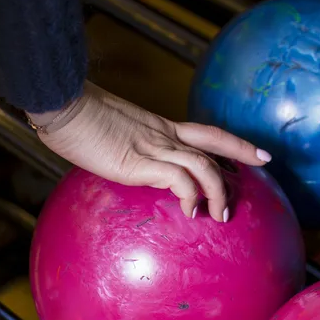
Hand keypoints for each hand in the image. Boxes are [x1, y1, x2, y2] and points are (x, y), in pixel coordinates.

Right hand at [28, 81, 270, 221]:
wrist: (60, 104)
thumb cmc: (73, 118)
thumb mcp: (108, 134)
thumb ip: (126, 149)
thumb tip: (124, 163)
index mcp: (159, 127)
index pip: (206, 133)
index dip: (236, 144)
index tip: (259, 155)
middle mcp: (163, 135)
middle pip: (214, 143)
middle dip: (242, 159)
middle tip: (256, 177)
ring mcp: (154, 147)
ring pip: (204, 166)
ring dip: (219, 193)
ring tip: (220, 215)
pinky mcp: (140, 162)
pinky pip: (180, 180)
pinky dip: (192, 196)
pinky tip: (191, 211)